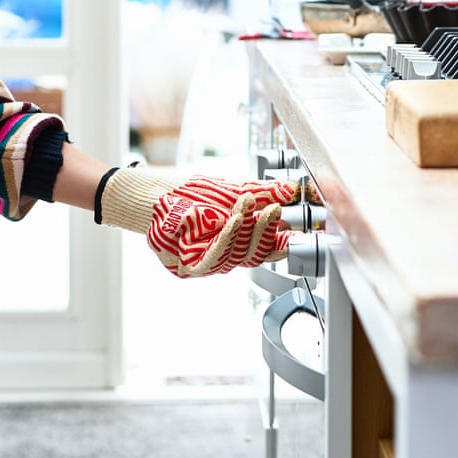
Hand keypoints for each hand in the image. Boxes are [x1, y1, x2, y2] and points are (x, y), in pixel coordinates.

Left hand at [97, 167, 299, 277]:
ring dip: (245, 228)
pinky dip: (226, 238)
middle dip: (268, 230)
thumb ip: (263, 193)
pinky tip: (232, 220)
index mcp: (240, 241)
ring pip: (237, 255)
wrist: (156, 195)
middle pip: (257, 253)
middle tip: (276, 208)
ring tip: (247, 203)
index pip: (269, 248)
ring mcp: (209, 264)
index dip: (286, 242)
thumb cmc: (192, 194)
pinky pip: (214, 258)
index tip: (301, 230)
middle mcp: (227, 256)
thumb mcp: (233, 190)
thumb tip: (294, 190)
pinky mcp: (190, 268)